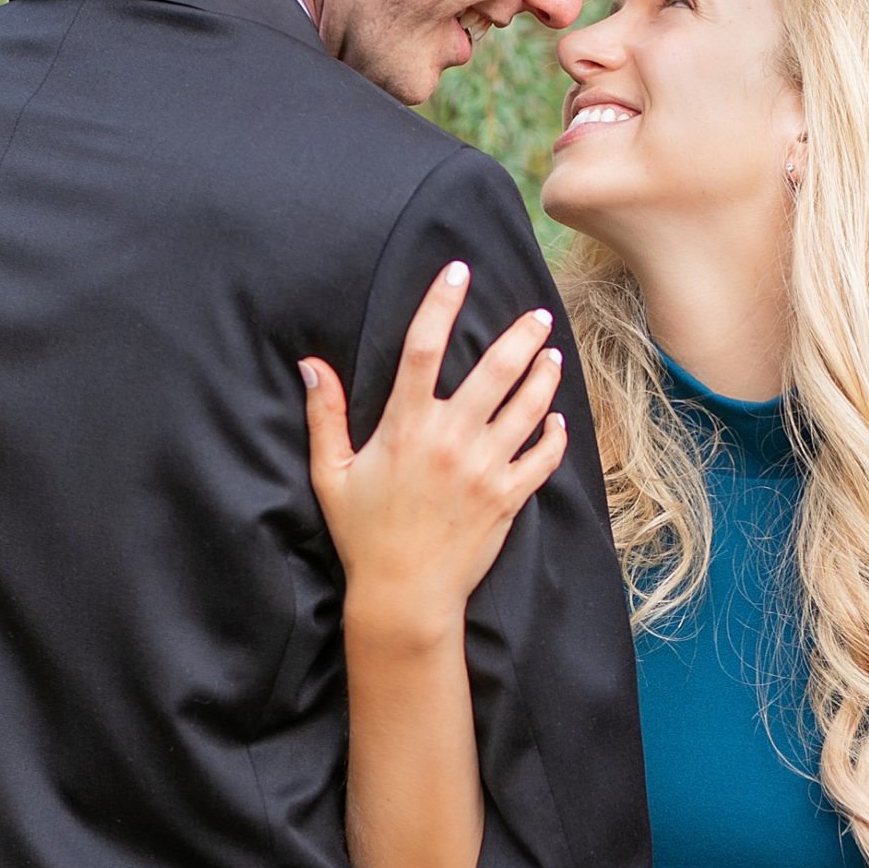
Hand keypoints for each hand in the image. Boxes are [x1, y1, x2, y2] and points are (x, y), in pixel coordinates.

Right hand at [300, 262, 565, 635]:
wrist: (405, 595)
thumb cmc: (362, 534)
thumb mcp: (332, 473)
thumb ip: (325, 416)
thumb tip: (312, 365)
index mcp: (406, 427)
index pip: (423, 348)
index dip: (441, 304)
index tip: (458, 272)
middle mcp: (450, 439)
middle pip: (495, 370)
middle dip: (520, 336)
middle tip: (537, 315)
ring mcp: (485, 468)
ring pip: (527, 407)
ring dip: (544, 377)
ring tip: (552, 355)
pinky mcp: (508, 497)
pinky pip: (542, 457)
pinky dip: (554, 435)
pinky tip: (557, 419)